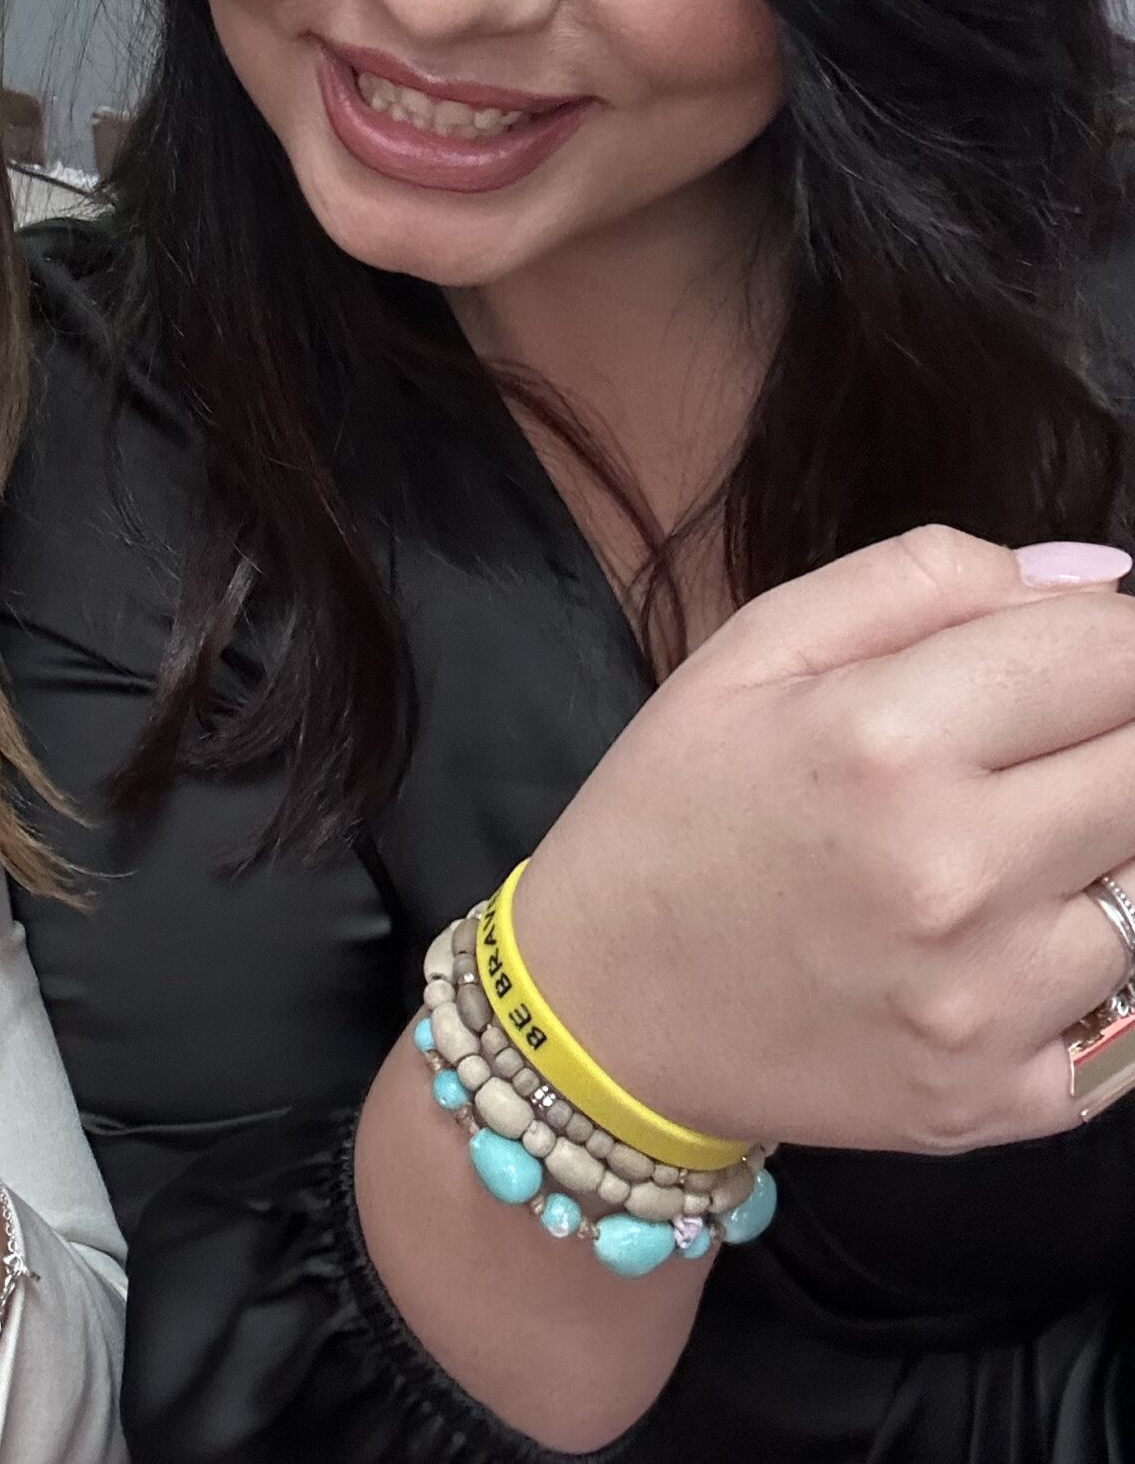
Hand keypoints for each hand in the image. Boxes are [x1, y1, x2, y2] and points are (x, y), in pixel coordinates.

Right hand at [517, 528, 1134, 1155]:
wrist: (599, 1009)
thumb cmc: (675, 808)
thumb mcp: (754, 650)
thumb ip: (922, 582)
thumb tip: (1096, 578)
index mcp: (885, 738)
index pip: (1111, 655)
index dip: (1115, 639)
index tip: (1082, 653)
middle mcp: (952, 874)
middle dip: (1114, 737)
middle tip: (1040, 744)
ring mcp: (985, 1004)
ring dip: (1100, 855)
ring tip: (1008, 845)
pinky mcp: (1000, 1101)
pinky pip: (1129, 1015)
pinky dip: (1085, 972)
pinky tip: (997, 945)